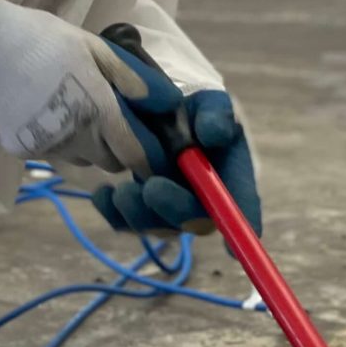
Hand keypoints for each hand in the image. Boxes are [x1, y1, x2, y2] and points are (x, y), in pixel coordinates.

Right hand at [0, 0, 182, 174]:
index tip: (149, 148)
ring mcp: (47, 148)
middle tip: (108, 118)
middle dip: (116, 147)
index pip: (135, 157)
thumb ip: (131, 79)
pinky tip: (43, 112)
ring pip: (80, 158)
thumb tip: (165, 103)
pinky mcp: (22, 150)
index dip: (147, 158)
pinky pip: (51, 152)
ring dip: (86, 144)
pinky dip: (55, 139)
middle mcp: (76, 139)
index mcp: (99, 113)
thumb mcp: (96, 49)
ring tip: (73, 110)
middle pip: (109, 162)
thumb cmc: (47, 40)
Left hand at [91, 89, 262, 235]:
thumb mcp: (204, 100)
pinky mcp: (140, 208)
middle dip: (174, 209)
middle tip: (152, 188)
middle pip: (196, 221)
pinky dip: (113, 212)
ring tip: (122, 191)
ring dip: (140, 214)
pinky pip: (127, 222)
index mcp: (230, 170)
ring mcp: (171, 207)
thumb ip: (214, 112)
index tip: (231, 246)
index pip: (241, 202)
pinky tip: (103, 193)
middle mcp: (203, 196)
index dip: (240, 226)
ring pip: (159, 226)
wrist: (149, 104)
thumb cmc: (187, 103)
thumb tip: (214, 135)